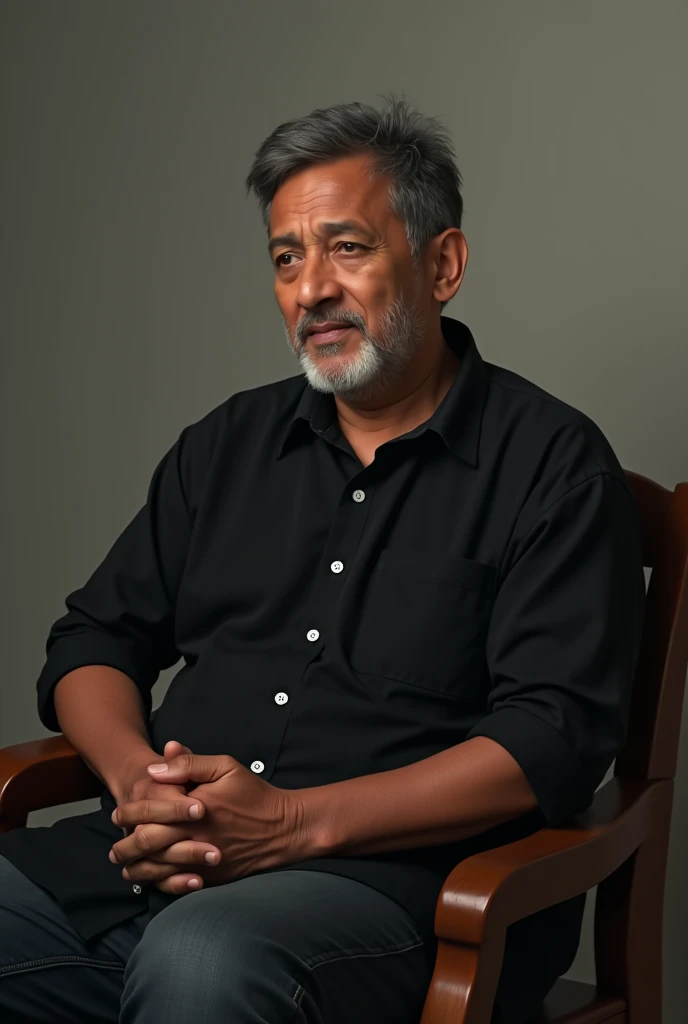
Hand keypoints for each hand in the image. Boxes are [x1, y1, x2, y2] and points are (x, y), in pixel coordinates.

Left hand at [108, 752, 321, 894]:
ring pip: (158, 871)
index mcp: (194, 810)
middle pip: (147, 847)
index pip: (149, 814)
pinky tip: (151, 880)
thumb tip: (155, 768)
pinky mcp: (212, 878)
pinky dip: (160, 884)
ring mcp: (203, 863)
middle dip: (125, 846)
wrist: (284, 828)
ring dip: (137, 869)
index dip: (129, 814)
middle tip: (114, 847)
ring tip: (124, 865)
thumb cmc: (254, 794)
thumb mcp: (225, 767)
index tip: (117, 814)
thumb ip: (189, 764)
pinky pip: (178, 886)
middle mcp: (195, 839)